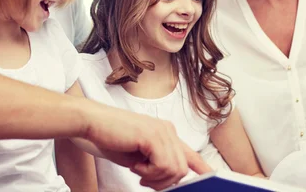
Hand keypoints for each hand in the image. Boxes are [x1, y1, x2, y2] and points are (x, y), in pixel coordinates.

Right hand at [82, 102, 211, 189]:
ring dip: (155, 178)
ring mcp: (162, 131)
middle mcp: (168, 130)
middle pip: (182, 169)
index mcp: (166, 133)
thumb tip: (169, 182)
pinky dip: (149, 173)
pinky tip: (135, 165)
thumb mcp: (138, 156)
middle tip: (143, 177)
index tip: (212, 177)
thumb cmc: (110, 139)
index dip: (203, 168)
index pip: (190, 154)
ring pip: (175, 170)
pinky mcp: (153, 136)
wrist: (92, 123)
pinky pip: (164, 166)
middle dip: (163, 182)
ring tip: (138, 169)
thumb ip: (156, 165)